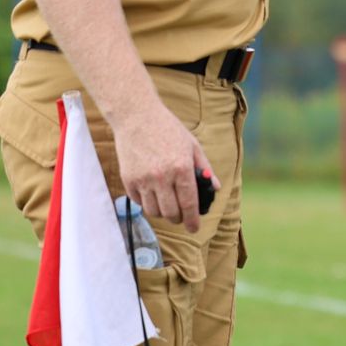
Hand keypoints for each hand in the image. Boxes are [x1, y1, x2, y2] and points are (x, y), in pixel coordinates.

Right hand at [114, 103, 214, 232]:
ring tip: (167, 204)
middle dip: (178, 219)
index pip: (189, 203)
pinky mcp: (128, 180)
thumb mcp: (192, 145)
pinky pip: (139, 202)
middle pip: (171, 213)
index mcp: (181, 168)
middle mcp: (162, 176)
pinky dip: (147, 203)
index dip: (192, 220)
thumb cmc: (168, 129)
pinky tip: (153, 194)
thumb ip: (205, 169)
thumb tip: (216, 188)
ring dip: (162, 213)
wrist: (136, 116)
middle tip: (181, 216)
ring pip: (154, 211)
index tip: (194, 228)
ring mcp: (143, 179)